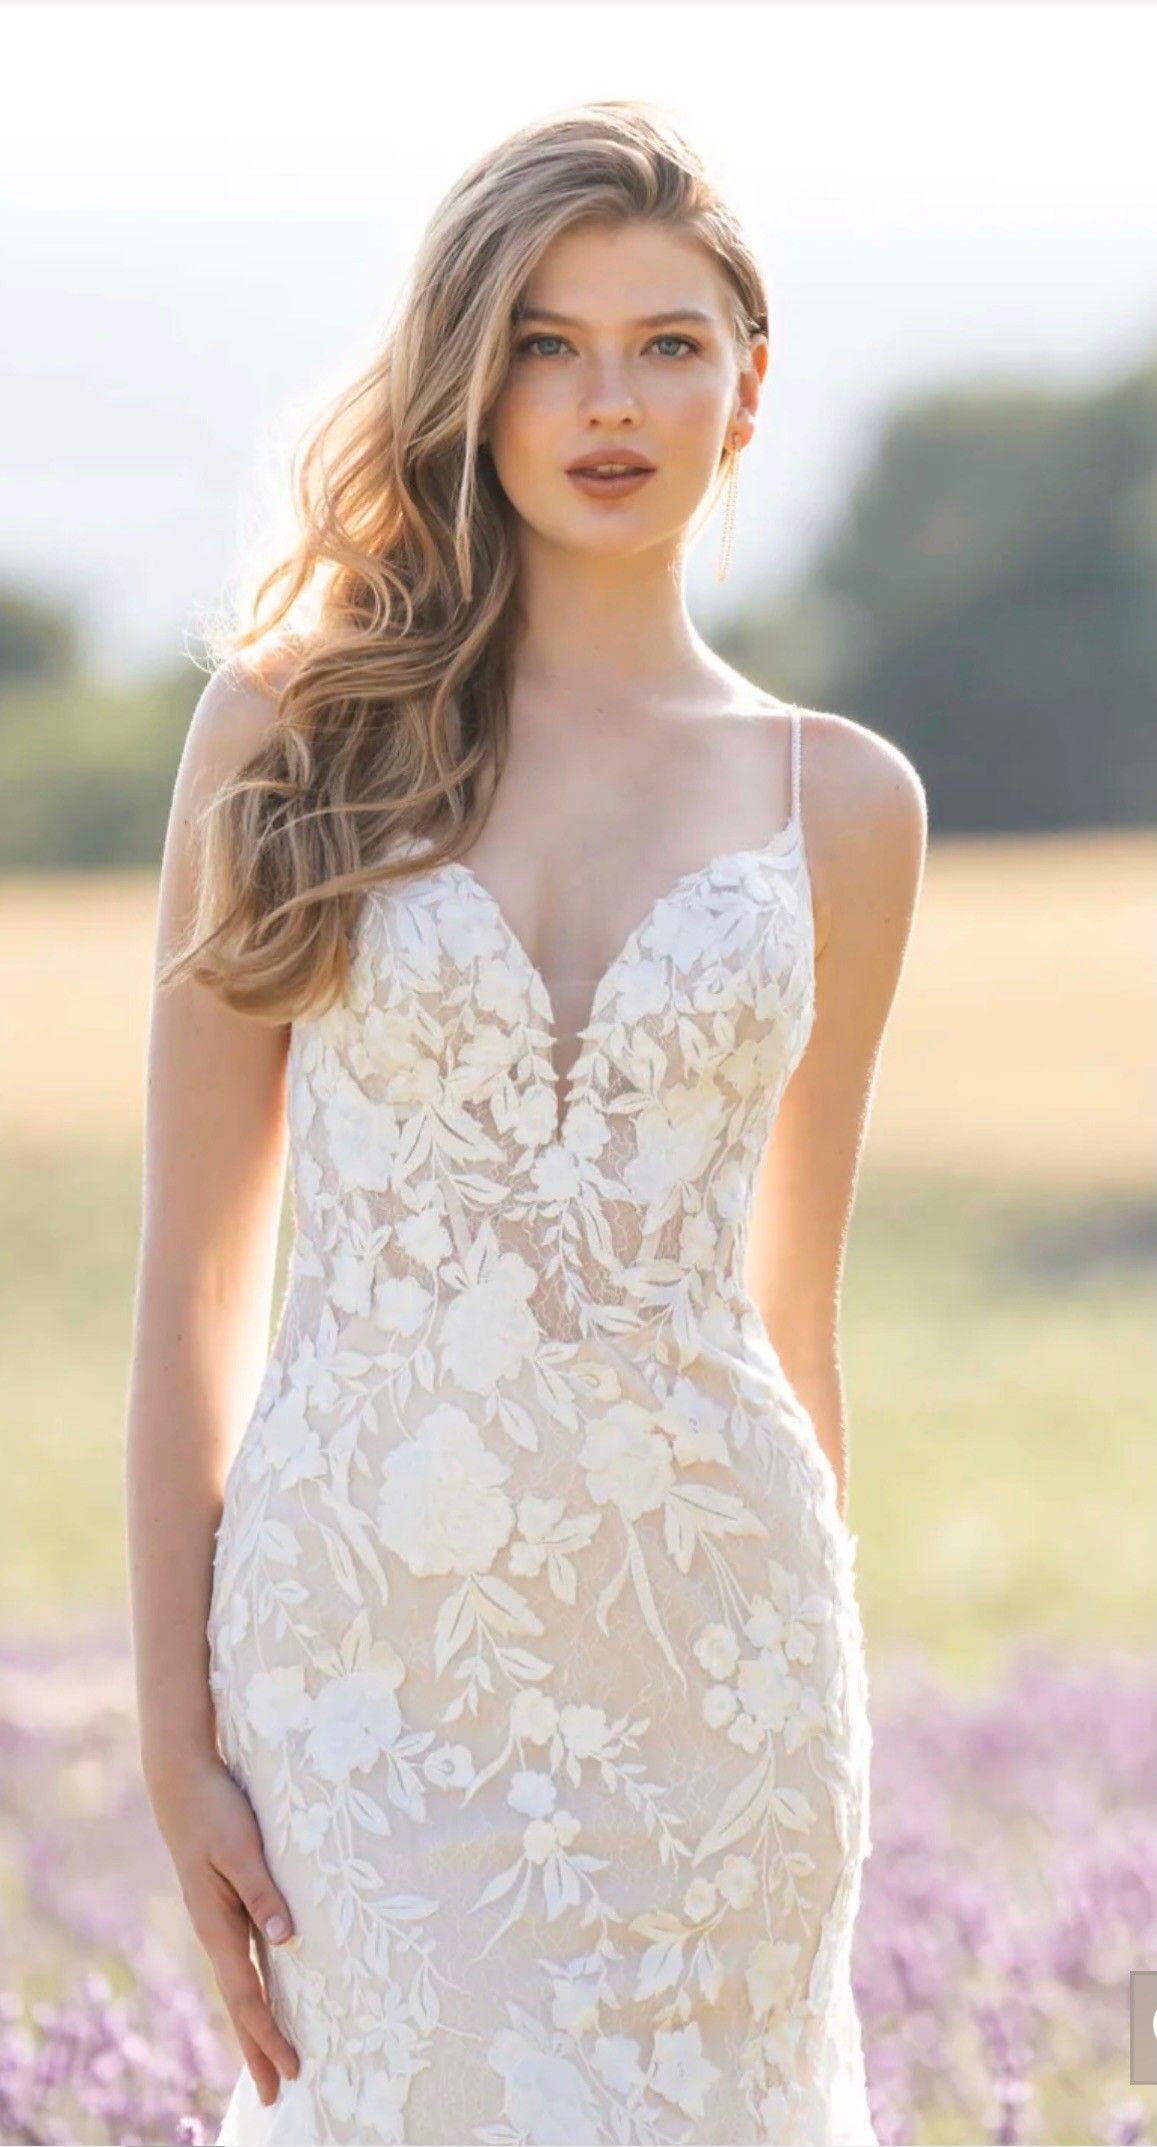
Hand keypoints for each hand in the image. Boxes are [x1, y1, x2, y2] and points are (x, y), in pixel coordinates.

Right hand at [148, 1747, 301, 2108]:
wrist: (181, 1779)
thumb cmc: (216, 1809)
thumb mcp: (243, 1848)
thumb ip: (265, 1893)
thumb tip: (289, 1942)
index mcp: (218, 1925)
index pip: (248, 1996)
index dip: (270, 2036)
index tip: (292, 2070)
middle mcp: (214, 1931)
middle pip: (239, 2003)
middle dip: (259, 2048)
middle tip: (277, 2094)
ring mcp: (215, 1920)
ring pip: (238, 1985)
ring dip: (255, 2024)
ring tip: (269, 2059)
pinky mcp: (221, 1905)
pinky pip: (239, 1962)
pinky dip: (252, 1990)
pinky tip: (262, 1994)